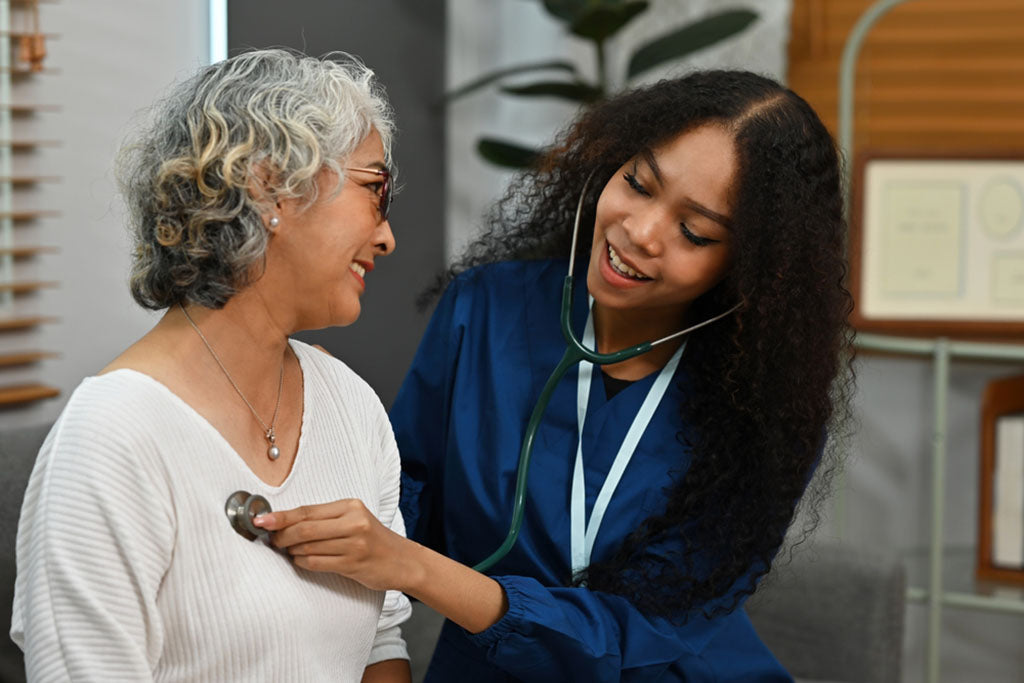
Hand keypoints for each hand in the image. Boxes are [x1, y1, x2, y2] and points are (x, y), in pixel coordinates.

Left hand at [252, 499, 418, 592]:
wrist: (402, 560)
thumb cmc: (372, 539)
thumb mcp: (354, 520)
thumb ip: (325, 519)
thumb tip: (284, 522)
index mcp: (351, 506)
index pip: (308, 510)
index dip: (281, 516)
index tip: (260, 520)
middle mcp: (354, 523)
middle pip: (305, 528)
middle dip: (282, 535)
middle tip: (272, 540)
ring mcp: (354, 544)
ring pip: (308, 547)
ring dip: (292, 550)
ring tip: (288, 550)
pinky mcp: (353, 564)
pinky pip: (316, 563)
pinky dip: (302, 561)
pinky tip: (301, 559)